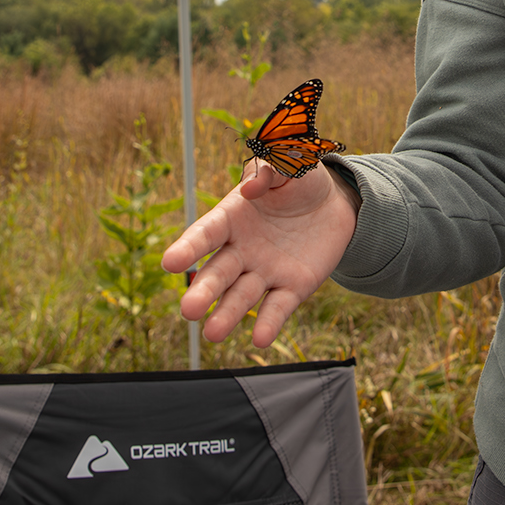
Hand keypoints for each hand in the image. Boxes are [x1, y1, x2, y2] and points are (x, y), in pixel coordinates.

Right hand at [162, 160, 358, 346]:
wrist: (334, 203)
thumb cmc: (299, 180)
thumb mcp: (286, 165)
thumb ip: (268, 171)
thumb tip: (251, 189)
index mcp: (231, 219)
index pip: (205, 234)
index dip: (188, 248)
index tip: (170, 262)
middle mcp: (241, 250)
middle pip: (217, 274)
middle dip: (203, 292)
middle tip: (188, 311)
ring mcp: (264, 272)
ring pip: (241, 296)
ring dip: (227, 315)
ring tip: (213, 334)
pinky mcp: (291, 288)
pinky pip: (278, 308)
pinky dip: (268, 323)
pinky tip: (260, 339)